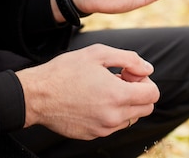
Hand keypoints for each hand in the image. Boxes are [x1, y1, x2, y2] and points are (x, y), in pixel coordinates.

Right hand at [16, 44, 159, 139]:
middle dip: (139, 93)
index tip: (129, 74)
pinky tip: (95, 100)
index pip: (153, 94)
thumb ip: (130, 60)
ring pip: (132, 118)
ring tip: (106, 90)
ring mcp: (103, 128)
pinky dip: (113, 113)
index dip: (145, 81)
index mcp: (118, 96)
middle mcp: (113, 116)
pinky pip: (114, 126)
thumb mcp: (99, 53)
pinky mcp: (92, 135)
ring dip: (127, 104)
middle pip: (146, 108)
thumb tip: (148, 69)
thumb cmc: (66, 71)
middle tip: (120, 80)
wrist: (35, 95)